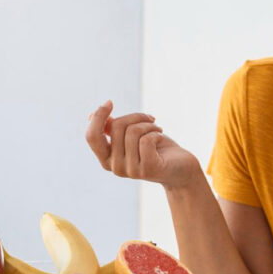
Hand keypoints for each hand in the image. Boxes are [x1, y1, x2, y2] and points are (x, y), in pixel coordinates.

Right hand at [85, 100, 200, 188]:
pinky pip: (146, 140)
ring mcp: (130, 170)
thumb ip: (112, 129)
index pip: (91, 137)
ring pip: (133, 132)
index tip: (110, 102)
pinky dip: (156, 132)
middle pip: (116, 127)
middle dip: (135, 116)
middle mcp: (115, 167)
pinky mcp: (147, 169)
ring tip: (157, 129)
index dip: (98, 116)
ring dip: (149, 124)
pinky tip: (161, 137)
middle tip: (149, 118)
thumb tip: (92, 115)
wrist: (181, 170)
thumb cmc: (155, 150)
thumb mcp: (131, 137)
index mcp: (106, 159)